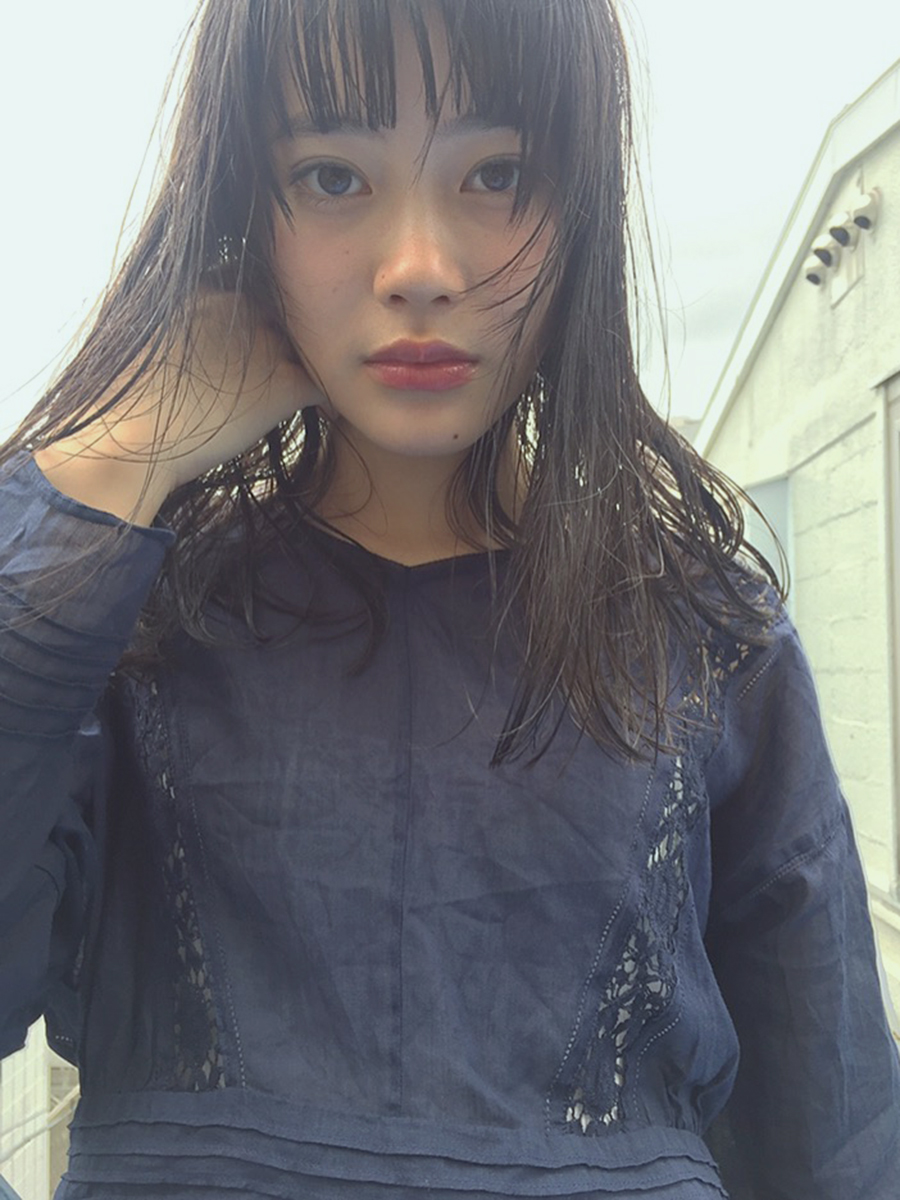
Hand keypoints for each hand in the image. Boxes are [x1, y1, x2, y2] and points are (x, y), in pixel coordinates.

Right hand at [35, 292, 324, 523]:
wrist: (127, 437)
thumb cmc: (121, 399)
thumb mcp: (140, 336)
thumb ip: (169, 324)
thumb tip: (176, 338)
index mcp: (201, 286)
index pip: (246, 283)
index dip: (254, 312)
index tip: (254, 335)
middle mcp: (238, 305)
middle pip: (281, 312)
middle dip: (286, 335)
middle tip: (289, 361)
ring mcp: (265, 344)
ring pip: (305, 345)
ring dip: (310, 363)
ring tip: (314, 384)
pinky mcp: (283, 385)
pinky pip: (323, 384)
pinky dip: (329, 398)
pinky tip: (328, 412)